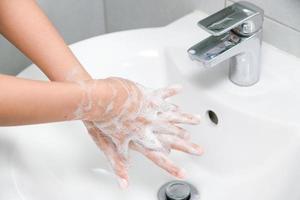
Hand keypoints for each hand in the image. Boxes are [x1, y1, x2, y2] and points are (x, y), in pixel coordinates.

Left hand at [82, 78, 201, 187]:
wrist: (101, 100)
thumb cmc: (103, 120)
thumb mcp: (109, 144)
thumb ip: (118, 162)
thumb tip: (122, 180)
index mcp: (141, 138)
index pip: (159, 156)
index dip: (171, 166)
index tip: (183, 173)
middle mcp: (150, 126)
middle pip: (172, 137)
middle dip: (187, 144)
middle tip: (198, 149)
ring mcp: (151, 110)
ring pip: (173, 116)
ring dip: (186, 119)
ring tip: (197, 120)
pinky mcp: (148, 96)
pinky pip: (163, 94)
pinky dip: (172, 92)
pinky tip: (179, 89)